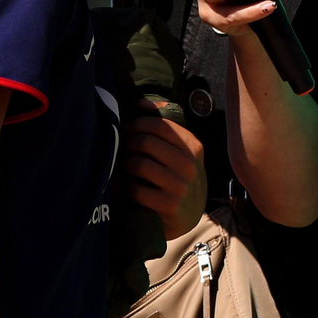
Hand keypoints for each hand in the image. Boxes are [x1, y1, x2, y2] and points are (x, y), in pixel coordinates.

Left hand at [123, 105, 206, 240]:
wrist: (189, 215)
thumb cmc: (178, 175)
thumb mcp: (180, 150)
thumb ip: (164, 125)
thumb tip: (141, 103)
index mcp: (194, 146)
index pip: (160, 125)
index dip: (137, 124)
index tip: (127, 130)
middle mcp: (190, 165)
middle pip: (146, 143)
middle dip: (128, 144)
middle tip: (123, 149)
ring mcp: (181, 186)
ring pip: (140, 165)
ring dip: (127, 165)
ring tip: (126, 167)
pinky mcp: (169, 205)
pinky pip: (137, 189)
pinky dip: (128, 187)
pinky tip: (131, 186)